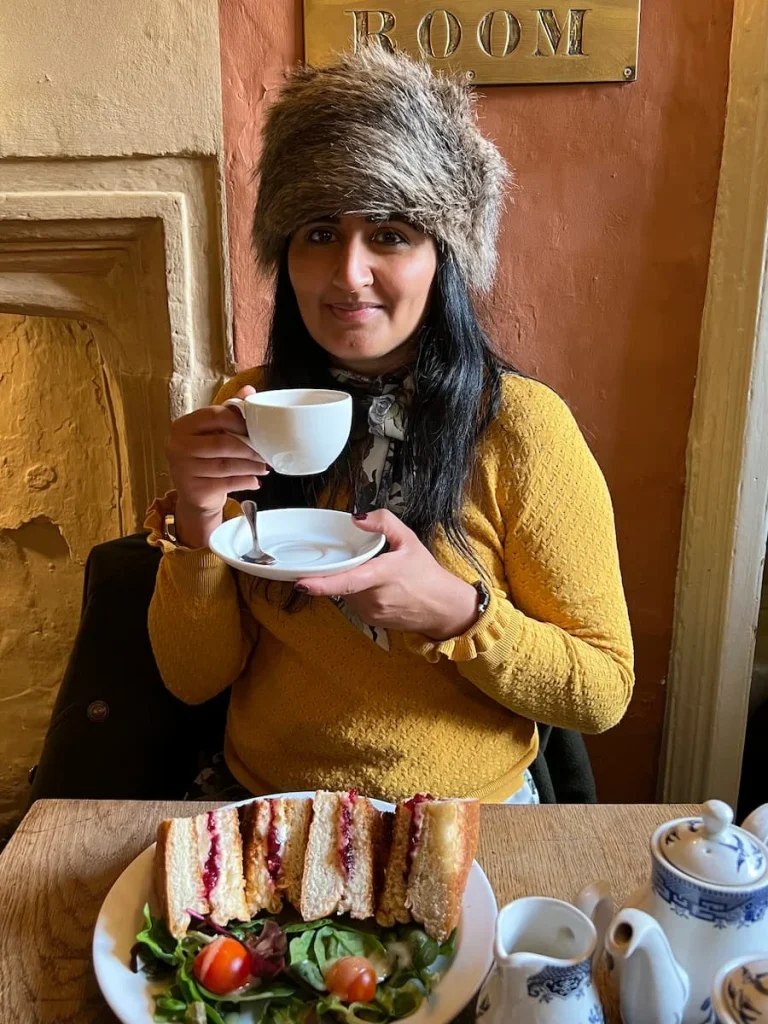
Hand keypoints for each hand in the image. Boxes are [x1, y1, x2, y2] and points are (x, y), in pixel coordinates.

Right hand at [167, 385, 269, 547]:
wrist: (195, 493)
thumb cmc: (206, 457)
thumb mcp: (214, 432)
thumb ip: (230, 411)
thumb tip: (249, 390)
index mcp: (183, 425)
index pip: (214, 415)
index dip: (238, 421)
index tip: (255, 428)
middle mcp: (178, 446)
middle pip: (222, 443)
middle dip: (249, 448)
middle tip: (265, 452)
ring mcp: (183, 469)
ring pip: (226, 465)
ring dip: (250, 466)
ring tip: (264, 466)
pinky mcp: (193, 490)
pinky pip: (226, 484)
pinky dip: (245, 481)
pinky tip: (255, 480)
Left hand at [294, 510, 479, 640]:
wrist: (442, 608)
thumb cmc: (426, 574)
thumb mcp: (409, 539)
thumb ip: (384, 522)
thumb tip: (357, 518)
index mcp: (384, 575)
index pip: (349, 581)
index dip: (322, 583)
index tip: (301, 582)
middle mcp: (375, 598)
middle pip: (342, 583)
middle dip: (339, 570)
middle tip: (353, 559)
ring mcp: (371, 612)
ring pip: (345, 594)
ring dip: (349, 581)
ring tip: (371, 573)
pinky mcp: (370, 621)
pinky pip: (352, 603)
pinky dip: (356, 592)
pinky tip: (373, 587)